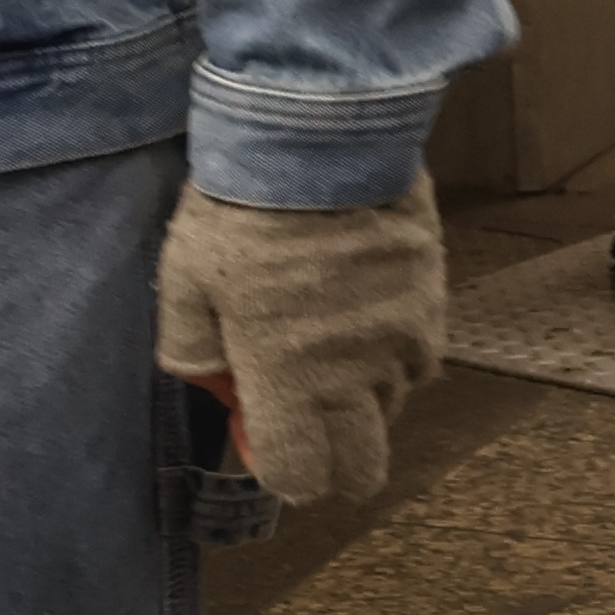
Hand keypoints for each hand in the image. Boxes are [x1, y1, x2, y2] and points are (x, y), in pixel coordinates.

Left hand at [152, 175, 445, 506]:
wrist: (319, 137)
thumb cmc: (240, 211)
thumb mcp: (183, 278)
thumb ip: (191, 346)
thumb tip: (209, 381)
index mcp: (286, 380)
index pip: (298, 476)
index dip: (282, 474)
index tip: (267, 443)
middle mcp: (353, 377)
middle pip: (363, 467)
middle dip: (337, 465)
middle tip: (312, 426)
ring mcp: (401, 340)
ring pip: (393, 407)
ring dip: (365, 400)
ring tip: (335, 355)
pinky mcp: (432, 300)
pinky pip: (418, 356)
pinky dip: (395, 355)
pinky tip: (369, 321)